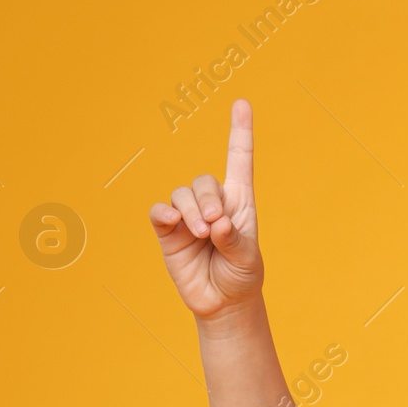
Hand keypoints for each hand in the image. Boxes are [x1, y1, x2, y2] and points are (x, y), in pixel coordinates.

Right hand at [149, 98, 263, 318]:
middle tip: (214, 225)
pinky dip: (166, 214)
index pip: (239, 161)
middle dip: (208, 199)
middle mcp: (212, 203)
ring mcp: (188, 216)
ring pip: (181, 194)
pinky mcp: (168, 232)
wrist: (223, 302)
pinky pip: (160, 212)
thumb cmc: (242, 275)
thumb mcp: (247, 258)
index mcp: (239, 202)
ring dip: (190, 210)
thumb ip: (234, 240)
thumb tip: (217, 223)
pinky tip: (175, 224)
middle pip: (203, 181)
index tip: (242, 104)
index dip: (240, 132)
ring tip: (201, 234)